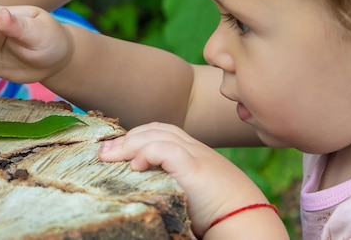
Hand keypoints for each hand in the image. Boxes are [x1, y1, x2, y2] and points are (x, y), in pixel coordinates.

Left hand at [98, 122, 274, 237]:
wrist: (247, 221)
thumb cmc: (220, 214)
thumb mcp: (191, 192)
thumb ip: (172, 181)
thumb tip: (141, 184)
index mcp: (195, 153)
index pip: (161, 133)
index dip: (137, 137)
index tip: (116, 151)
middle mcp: (195, 149)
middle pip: (156, 129)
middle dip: (127, 137)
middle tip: (103, 151)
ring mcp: (197, 155)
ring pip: (157, 135)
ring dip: (128, 144)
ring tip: (108, 156)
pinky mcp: (195, 166)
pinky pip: (166, 149)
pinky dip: (146, 152)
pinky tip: (134, 166)